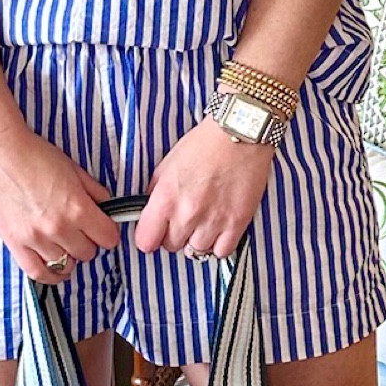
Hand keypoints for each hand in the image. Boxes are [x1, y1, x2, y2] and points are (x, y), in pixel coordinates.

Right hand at [0, 128, 121, 285]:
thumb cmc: (35, 155)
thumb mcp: (74, 169)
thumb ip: (95, 192)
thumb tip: (109, 209)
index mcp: (78, 208)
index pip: (108, 238)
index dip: (108, 232)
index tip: (102, 227)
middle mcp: (59, 228)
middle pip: (88, 253)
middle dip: (88, 242)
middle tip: (79, 230)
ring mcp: (36, 238)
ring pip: (65, 265)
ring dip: (68, 256)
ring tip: (64, 244)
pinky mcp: (15, 243)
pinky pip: (37, 273)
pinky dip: (50, 275)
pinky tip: (54, 268)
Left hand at [133, 117, 274, 260]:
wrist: (239, 134)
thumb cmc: (204, 144)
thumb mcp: (167, 164)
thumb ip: (156, 193)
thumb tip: (151, 213)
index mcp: (166, 198)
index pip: (146, 241)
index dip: (149, 237)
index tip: (155, 232)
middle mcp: (188, 214)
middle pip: (171, 246)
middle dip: (174, 235)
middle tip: (183, 218)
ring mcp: (214, 221)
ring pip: (196, 251)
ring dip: (197, 239)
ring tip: (203, 221)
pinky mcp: (237, 223)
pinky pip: (221, 251)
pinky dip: (218, 244)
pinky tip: (218, 229)